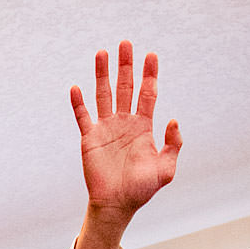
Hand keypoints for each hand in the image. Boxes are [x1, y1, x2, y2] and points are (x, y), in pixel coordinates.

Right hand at [70, 42, 181, 248]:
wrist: (117, 205)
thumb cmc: (142, 190)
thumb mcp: (166, 169)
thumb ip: (173, 145)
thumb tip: (173, 119)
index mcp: (143, 127)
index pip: (148, 94)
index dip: (150, 75)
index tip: (152, 55)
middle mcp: (124, 122)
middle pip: (125, 87)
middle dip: (127, 66)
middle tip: (127, 43)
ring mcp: (106, 128)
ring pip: (103, 94)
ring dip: (103, 74)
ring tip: (103, 53)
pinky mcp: (89, 138)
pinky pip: (82, 116)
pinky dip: (78, 103)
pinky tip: (76, 87)